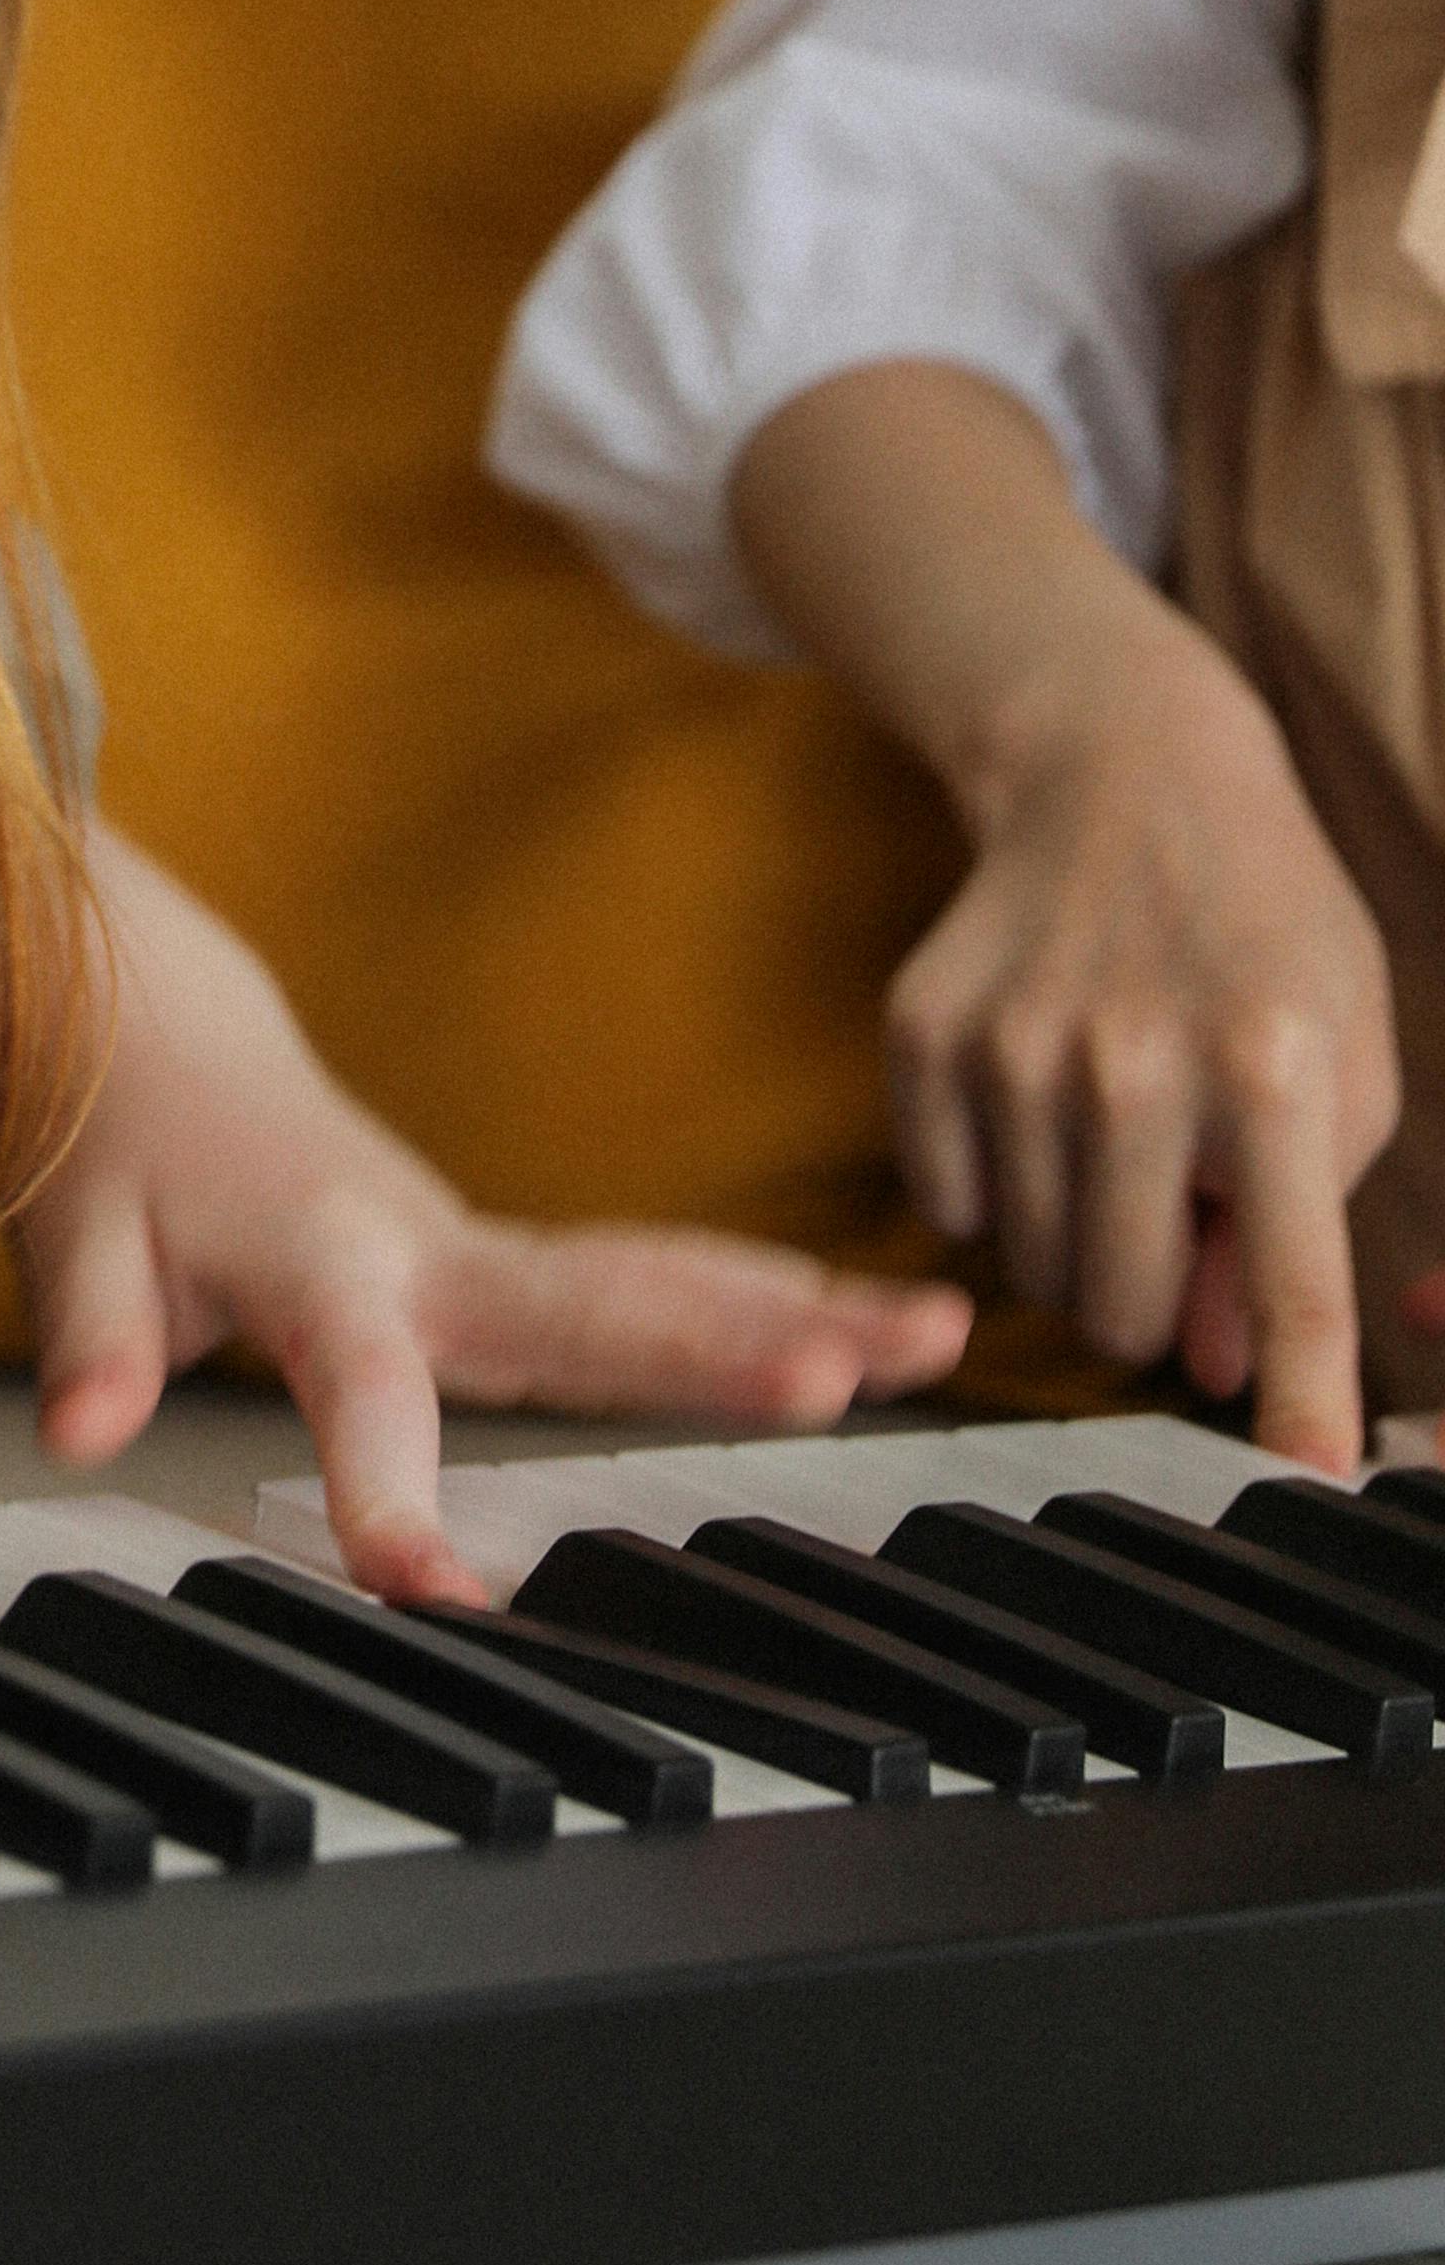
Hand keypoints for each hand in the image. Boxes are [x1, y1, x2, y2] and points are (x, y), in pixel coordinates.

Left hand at [20, 833, 972, 1601]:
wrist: (157, 1021)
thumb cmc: (118, 1142)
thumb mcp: (71, 1232)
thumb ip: (93, 1337)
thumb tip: (77, 1430)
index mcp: (315, 1259)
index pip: (362, 1385)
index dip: (390, 1488)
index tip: (432, 1592)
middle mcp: (425, 1245)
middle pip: (583, 1304)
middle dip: (711, 1349)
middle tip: (837, 1387)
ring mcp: (484, 1245)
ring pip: (658, 1277)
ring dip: (801, 1306)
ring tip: (944, 1335)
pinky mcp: (516, 1255)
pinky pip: (661, 1271)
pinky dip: (776, 1290)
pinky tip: (897, 1324)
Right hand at [878, 582, 1396, 1471]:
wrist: (1125, 773)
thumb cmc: (1263, 936)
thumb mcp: (1341, 1066)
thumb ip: (1294, 1224)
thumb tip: (1220, 1369)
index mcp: (1277, 1071)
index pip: (1296, 1285)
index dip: (1305, 1407)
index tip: (1306, 1491)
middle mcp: (1138, 1062)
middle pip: (1126, 1311)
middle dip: (1155, 1297)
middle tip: (1177, 1209)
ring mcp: (1014, 1044)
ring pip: (1031, 1271)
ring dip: (1074, 1240)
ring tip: (1114, 1137)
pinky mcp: (923, 1030)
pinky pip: (948, 1207)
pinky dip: (991, 1189)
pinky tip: (1034, 1104)